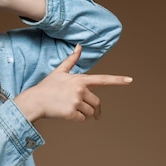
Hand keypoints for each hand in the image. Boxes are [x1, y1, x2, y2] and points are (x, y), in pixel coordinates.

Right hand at [13, 44, 132, 122]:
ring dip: (84, 113)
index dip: (117, 80)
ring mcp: (76, 101)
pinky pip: (82, 119)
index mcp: (80, 79)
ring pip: (90, 112)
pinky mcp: (71, 113)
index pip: (103, 80)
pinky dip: (76, 118)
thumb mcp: (60, 71)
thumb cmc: (48, 86)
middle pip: (97, 103)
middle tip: (82, 108)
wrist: (35, 100)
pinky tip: (66, 113)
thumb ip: (72, 60)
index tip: (130, 80)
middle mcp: (80, 90)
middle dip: (93, 107)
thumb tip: (79, 46)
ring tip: (70, 107)